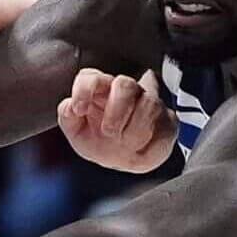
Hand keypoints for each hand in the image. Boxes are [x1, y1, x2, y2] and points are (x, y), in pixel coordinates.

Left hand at [59, 67, 176, 173]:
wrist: (124, 159)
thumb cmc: (99, 140)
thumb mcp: (77, 133)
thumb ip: (68, 118)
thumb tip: (70, 107)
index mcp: (100, 90)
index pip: (92, 77)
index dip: (85, 90)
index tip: (79, 109)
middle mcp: (126, 91)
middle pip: (125, 84)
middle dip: (116, 111)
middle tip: (109, 132)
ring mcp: (150, 103)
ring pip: (149, 104)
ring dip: (134, 130)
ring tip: (126, 144)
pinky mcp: (168, 120)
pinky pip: (166, 126)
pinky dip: (152, 143)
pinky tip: (142, 149)